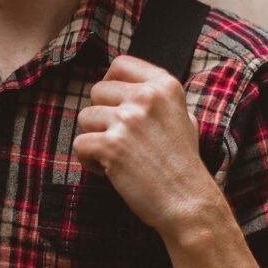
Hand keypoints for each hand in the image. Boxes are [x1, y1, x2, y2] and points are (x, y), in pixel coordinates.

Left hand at [74, 55, 218, 236]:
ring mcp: (128, 120)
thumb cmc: (182, 163)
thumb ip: (156, 96)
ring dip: (95, 138)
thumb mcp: (182, 116)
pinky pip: (79, 144)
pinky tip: (110, 171)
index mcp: (164, 86)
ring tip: (120, 156)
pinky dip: (89, 160)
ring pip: (85, 117)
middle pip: (97, 91)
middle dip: (102, 116)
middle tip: (123, 140)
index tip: (115, 102)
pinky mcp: (111, 145)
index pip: (121, 64)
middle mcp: (146, 97)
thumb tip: (123, 82)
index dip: (111, 82)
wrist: (189, 203)